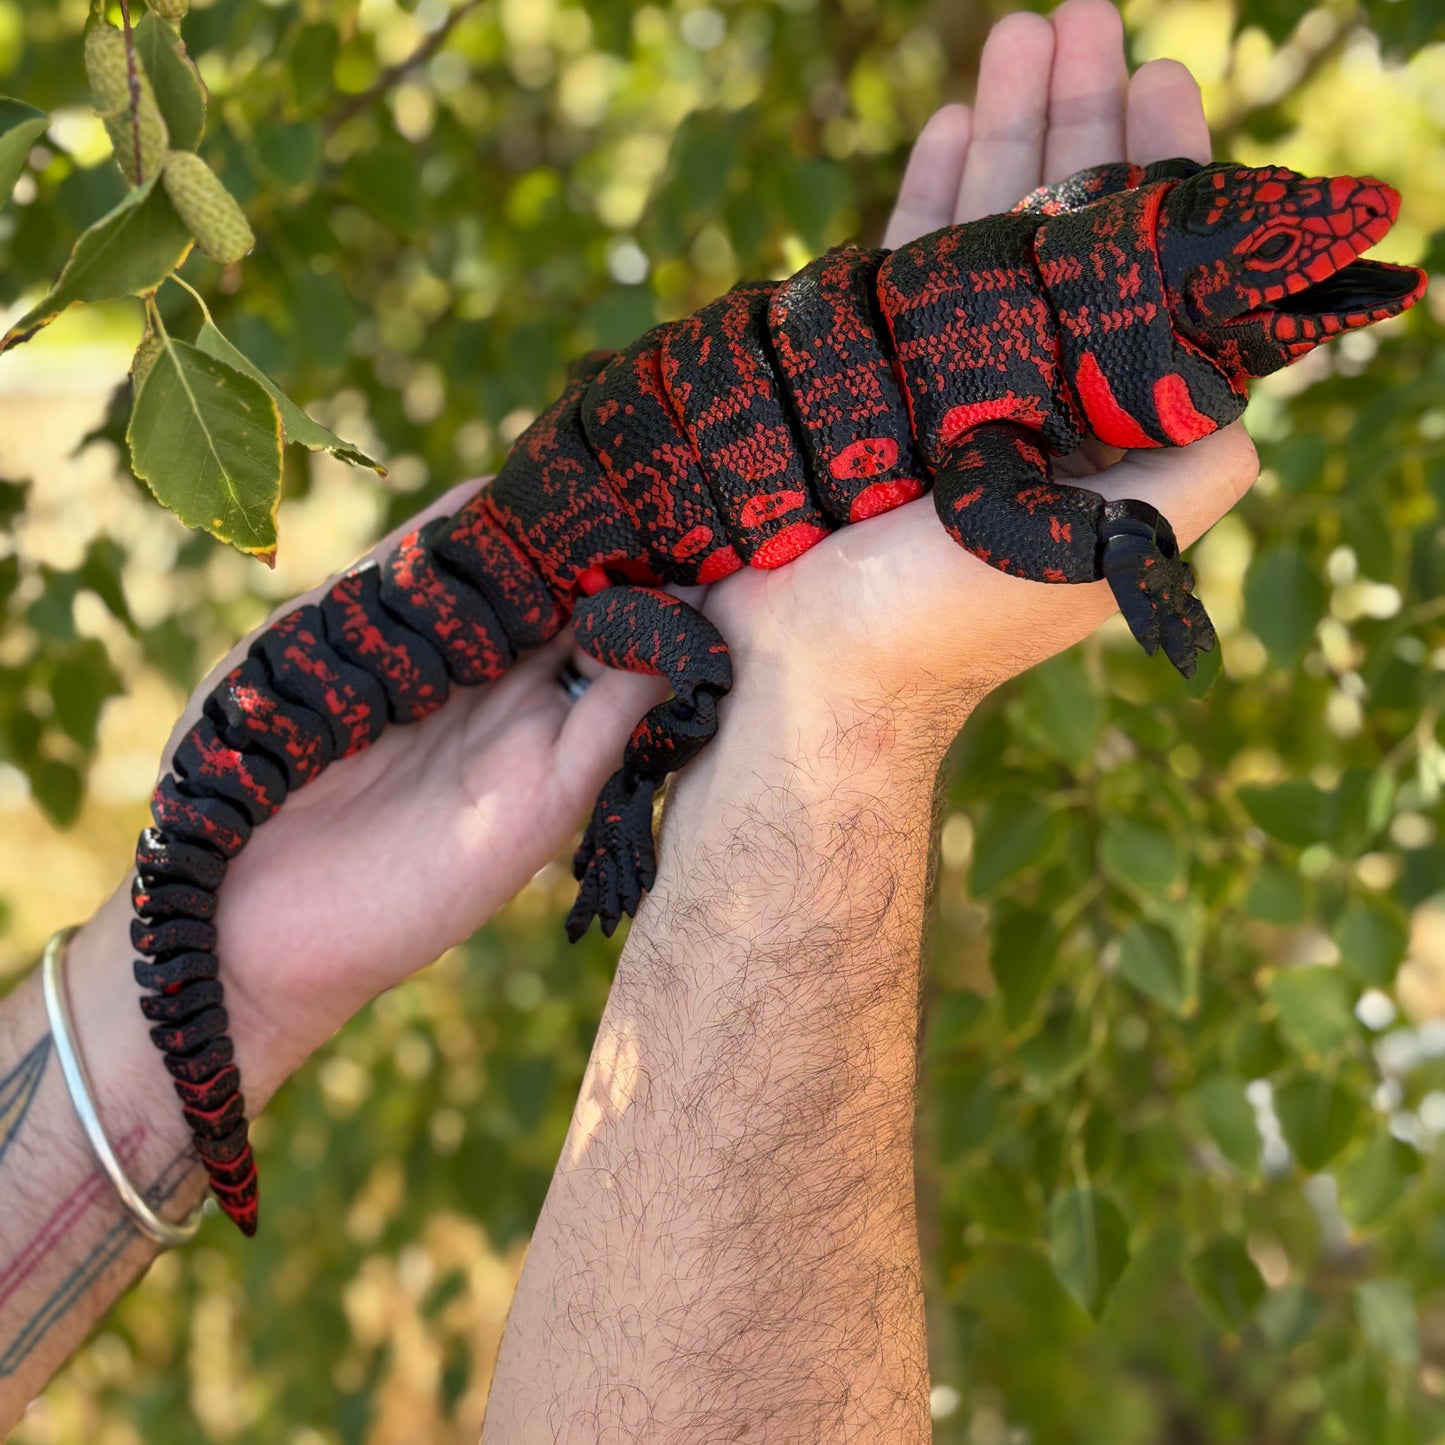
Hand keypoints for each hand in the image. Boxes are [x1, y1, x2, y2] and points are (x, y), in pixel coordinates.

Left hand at [77, 483, 670, 1101]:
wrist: (235, 914)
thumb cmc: (247, 767)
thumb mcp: (310, 638)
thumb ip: (400, 572)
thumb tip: (489, 490)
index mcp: (453, 637)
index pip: (540, 556)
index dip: (582, 507)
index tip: (627, 446)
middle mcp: (507, 682)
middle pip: (599, 595)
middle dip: (645, 540)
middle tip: (699, 476)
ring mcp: (533, 737)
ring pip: (630, 649)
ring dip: (673, 593)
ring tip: (716, 526)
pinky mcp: (546, 800)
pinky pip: (620, 717)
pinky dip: (661, 664)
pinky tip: (684, 608)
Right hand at [701, 0, 1258, 746]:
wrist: (814, 676)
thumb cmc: (952, 623)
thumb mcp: (1102, 552)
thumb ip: (1190, 469)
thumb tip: (1253, 390)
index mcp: (1093, 427)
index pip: (1143, 274)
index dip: (1159, 174)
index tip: (1162, 77)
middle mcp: (1027, 396)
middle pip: (1062, 229)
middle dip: (1076, 119)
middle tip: (1079, 17)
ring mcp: (942, 385)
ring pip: (983, 233)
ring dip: (1003, 132)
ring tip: (1014, 38)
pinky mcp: (866, 386)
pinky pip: (903, 273)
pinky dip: (927, 200)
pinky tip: (944, 130)